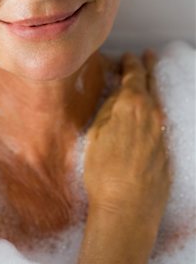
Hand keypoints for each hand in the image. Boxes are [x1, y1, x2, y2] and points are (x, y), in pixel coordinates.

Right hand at [84, 51, 170, 227]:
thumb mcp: (96, 132)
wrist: (128, 207)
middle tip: (148, 55)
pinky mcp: (167, 149)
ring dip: (154, 87)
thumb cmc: (103, 171)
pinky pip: (162, 120)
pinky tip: (151, 113)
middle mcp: (153, 114)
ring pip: (159, 101)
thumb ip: (108, 109)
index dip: (130, 63)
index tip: (128, 57)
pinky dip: (156, 110)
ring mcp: (163, 131)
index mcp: (133, 104)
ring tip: (150, 80)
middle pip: (152, 83)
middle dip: (149, 67)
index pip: (134, 74)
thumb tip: (116, 95)